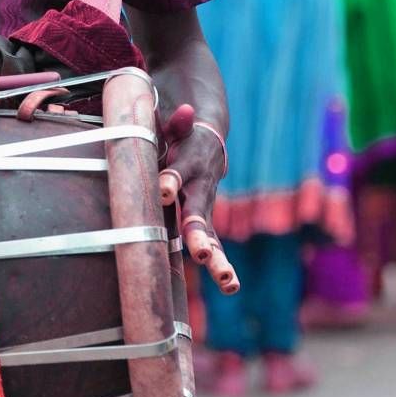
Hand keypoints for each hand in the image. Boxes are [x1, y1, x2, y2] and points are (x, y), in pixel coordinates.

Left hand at [156, 103, 235, 292]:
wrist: (208, 139)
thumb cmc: (180, 132)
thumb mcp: (175, 122)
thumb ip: (177, 121)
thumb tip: (185, 111)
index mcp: (187, 161)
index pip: (178, 171)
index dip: (172, 179)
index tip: (164, 190)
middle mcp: (199, 186)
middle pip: (198, 212)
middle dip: (198, 234)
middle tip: (201, 255)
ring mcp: (203, 204)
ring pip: (208, 233)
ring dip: (217, 256)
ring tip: (228, 281)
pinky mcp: (204, 219)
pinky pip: (213, 242)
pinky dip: (220, 262)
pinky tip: (231, 285)